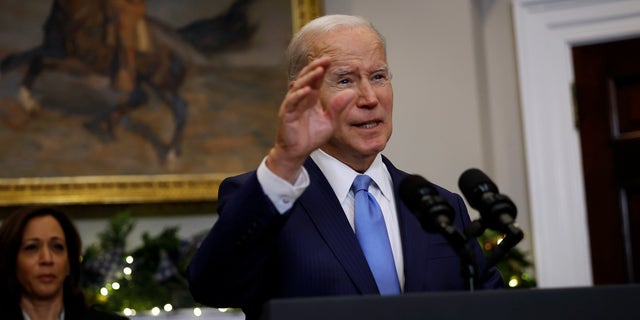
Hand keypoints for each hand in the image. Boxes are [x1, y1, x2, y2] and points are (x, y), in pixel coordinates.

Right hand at [267, 57, 353, 181]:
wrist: (298, 152)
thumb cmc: (311, 136)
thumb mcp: (331, 121)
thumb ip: (339, 107)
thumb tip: (352, 92)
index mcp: (310, 98)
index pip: (315, 79)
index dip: (322, 69)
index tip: (331, 60)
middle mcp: (300, 98)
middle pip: (306, 78)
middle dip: (316, 68)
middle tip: (326, 59)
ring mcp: (291, 105)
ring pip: (299, 86)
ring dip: (309, 78)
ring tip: (319, 70)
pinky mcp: (286, 115)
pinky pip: (292, 102)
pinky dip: (299, 95)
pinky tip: (308, 90)